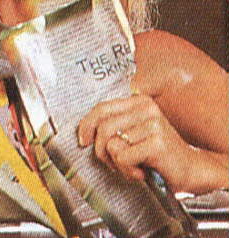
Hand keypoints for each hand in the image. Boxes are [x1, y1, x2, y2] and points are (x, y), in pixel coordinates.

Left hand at [77, 94, 196, 191]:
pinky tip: (142, 171)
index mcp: (138, 101)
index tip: (83, 140)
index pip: (102, 107)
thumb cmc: (155, 153)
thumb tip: (83, 134)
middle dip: (101, 150)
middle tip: (112, 162)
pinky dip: (127, 170)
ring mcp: (153, 123)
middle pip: (103, 127)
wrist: (189, 169)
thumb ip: (112, 127)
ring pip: (112, 144)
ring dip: (117, 163)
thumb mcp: (131, 134)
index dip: (86, 124)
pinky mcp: (157, 142)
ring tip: (131, 166)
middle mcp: (146, 108)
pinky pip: (123, 157)